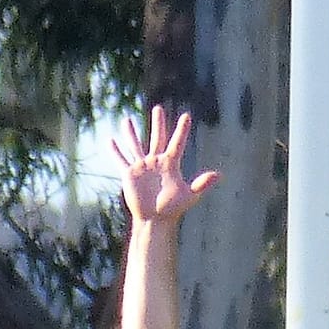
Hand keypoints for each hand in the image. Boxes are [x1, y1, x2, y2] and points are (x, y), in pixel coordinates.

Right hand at [114, 106, 218, 225]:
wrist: (155, 220)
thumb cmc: (173, 209)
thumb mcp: (189, 195)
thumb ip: (202, 184)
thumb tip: (219, 175)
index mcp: (170, 164)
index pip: (177, 143)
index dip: (182, 130)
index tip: (187, 116)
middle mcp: (156, 162)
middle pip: (157, 138)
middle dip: (158, 123)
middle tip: (158, 108)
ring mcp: (142, 167)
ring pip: (135, 145)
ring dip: (131, 133)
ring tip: (127, 120)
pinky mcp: (129, 173)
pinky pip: (120, 159)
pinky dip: (115, 150)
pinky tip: (110, 141)